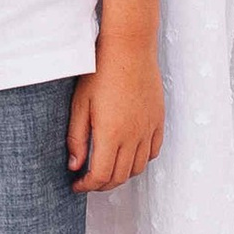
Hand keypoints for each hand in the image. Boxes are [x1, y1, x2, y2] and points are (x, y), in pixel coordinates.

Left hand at [69, 43, 164, 191]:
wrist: (129, 47)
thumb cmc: (100, 71)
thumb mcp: (80, 104)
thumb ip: (76, 138)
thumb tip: (75, 165)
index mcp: (111, 134)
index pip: (101, 175)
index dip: (87, 186)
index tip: (76, 184)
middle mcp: (133, 136)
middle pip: (120, 176)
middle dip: (101, 185)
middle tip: (88, 181)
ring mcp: (149, 128)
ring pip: (137, 167)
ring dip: (121, 175)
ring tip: (106, 169)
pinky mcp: (158, 120)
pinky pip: (153, 151)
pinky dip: (140, 160)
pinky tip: (127, 155)